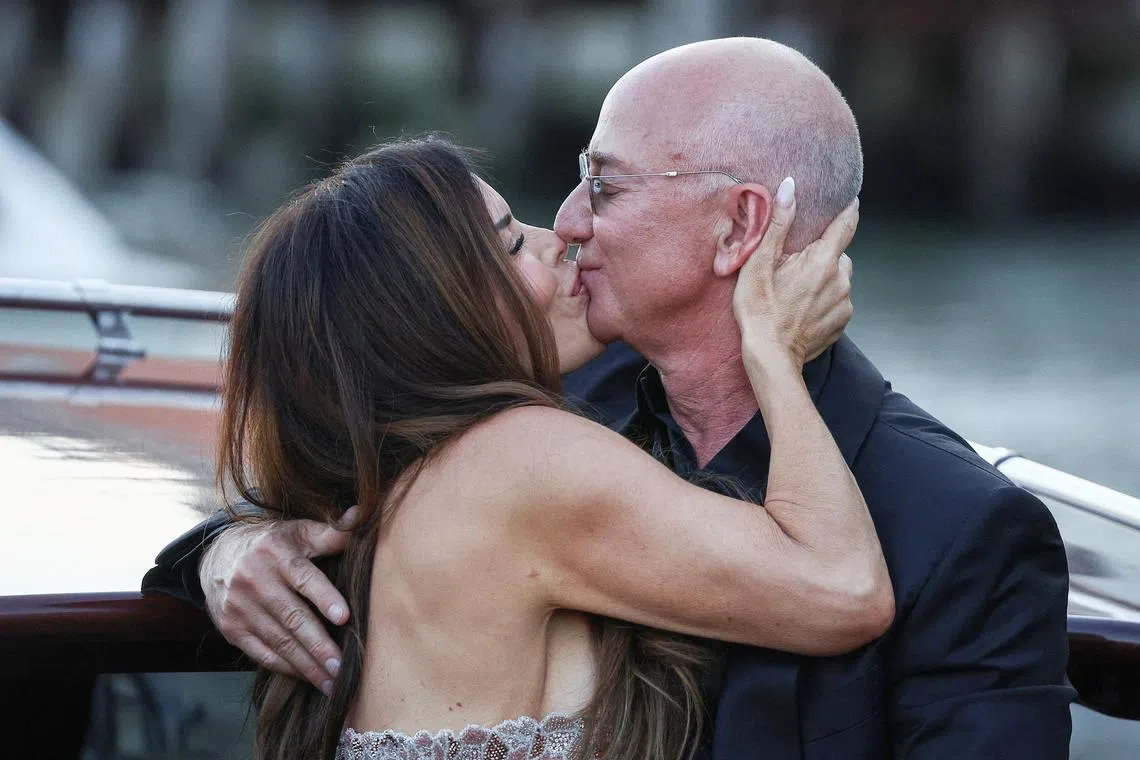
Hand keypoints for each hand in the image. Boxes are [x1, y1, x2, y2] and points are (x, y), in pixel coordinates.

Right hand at [200, 508, 358, 692]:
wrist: (218, 555)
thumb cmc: (273, 543)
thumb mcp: (298, 531)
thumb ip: (330, 531)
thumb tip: (360, 515)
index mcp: (276, 552)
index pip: (304, 578)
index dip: (324, 597)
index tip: (343, 617)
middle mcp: (254, 580)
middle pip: (292, 617)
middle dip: (319, 645)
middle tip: (342, 667)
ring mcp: (239, 607)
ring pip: (278, 640)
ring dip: (306, 664)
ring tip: (332, 682)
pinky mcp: (231, 628)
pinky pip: (261, 652)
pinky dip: (285, 667)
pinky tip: (307, 677)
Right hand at [732, 176, 857, 365]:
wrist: (769, 355)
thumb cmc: (759, 309)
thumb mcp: (760, 261)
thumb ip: (779, 222)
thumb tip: (790, 187)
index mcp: (823, 260)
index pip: (847, 224)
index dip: (848, 210)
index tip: (849, 201)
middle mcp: (841, 280)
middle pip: (838, 254)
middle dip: (822, 254)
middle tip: (796, 264)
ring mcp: (844, 303)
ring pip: (838, 279)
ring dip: (823, 279)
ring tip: (796, 290)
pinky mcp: (841, 323)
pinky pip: (837, 301)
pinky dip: (824, 300)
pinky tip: (802, 308)